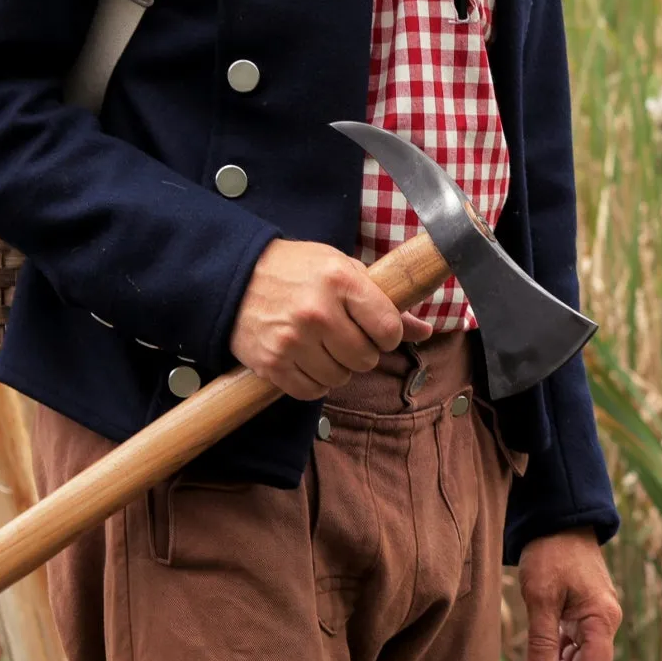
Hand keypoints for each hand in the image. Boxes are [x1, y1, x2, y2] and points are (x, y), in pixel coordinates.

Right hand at [229, 238, 433, 399]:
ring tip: (321, 344)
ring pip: (340, 378)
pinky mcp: (272, 363)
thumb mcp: (342, 269)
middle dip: (361, 351)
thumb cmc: (296, 269)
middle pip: (366, 359)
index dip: (387, 333)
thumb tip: (426, 331)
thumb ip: (383, 301)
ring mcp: (293, 340)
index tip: (375, 327)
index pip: (389, 328)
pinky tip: (305, 359)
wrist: (235, 275)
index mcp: (340, 281)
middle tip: (344, 334)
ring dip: (337, 367)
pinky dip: (314, 381)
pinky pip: (312, 391)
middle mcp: (318, 312)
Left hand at [511, 530, 621, 660]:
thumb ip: (542, 639)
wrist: (558, 518)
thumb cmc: (551, 551)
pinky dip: (552, 656)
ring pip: (576, 658)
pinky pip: (570, 643)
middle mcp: (603, 622)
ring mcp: (593, 617)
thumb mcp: (541, 595)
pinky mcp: (581, 612)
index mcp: (601, 619)